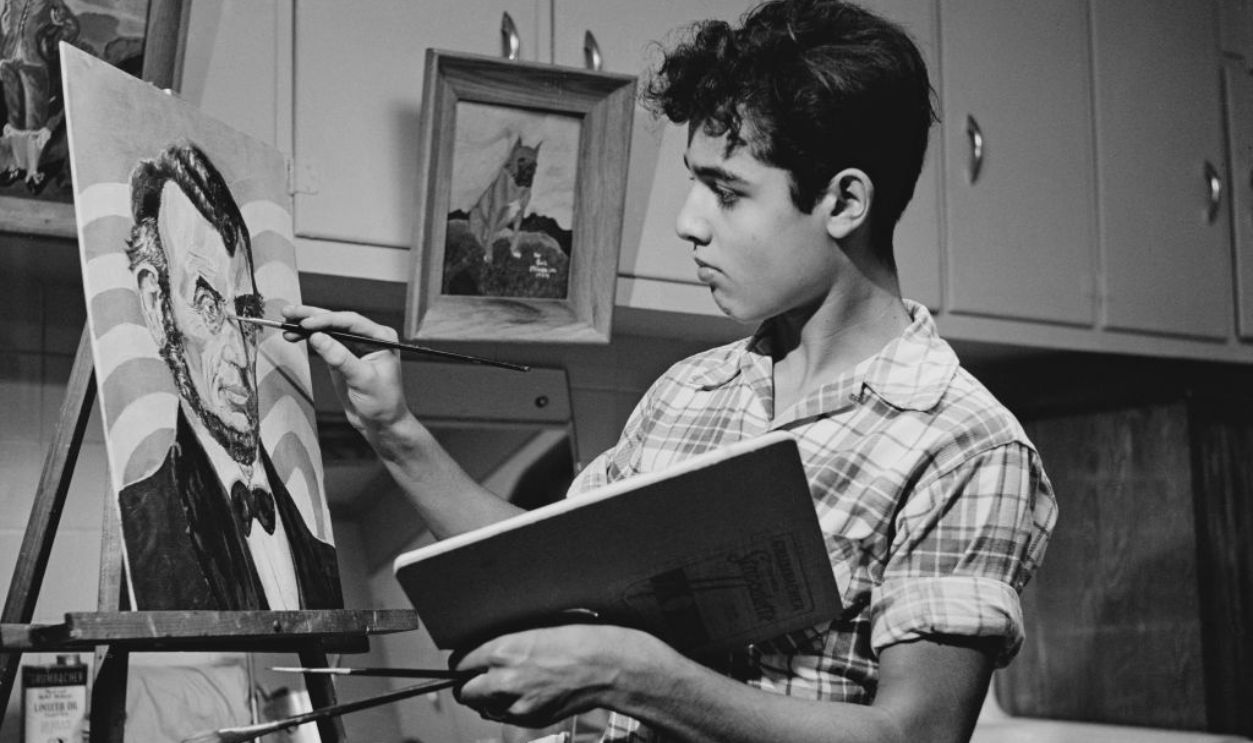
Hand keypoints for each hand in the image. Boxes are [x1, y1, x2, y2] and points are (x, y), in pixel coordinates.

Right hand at [281, 305, 410, 436]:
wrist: (381, 424)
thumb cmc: (382, 403)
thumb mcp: (362, 380)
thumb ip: (340, 358)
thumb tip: (317, 337)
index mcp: (381, 338)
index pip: (351, 322)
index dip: (327, 320)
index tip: (306, 323)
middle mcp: (368, 337)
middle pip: (337, 321)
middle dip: (312, 316)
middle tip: (290, 312)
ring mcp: (354, 345)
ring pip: (327, 329)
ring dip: (306, 326)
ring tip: (286, 321)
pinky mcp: (341, 356)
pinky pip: (323, 341)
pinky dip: (307, 338)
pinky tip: (293, 335)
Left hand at [453, 624, 661, 728]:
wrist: (605, 666)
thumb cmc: (576, 640)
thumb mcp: (533, 631)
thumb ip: (504, 645)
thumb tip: (484, 652)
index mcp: (502, 650)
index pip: (460, 663)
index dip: (461, 665)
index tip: (464, 665)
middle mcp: (503, 679)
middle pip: (464, 693)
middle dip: (468, 686)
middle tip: (477, 681)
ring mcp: (516, 703)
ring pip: (483, 709)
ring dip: (488, 700)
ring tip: (505, 689)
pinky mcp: (529, 719)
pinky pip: (505, 718)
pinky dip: (508, 710)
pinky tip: (524, 696)